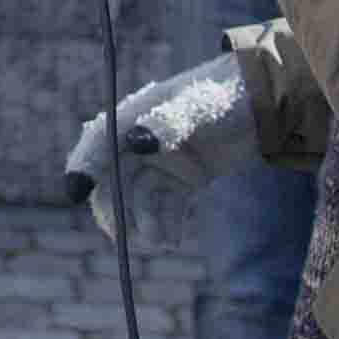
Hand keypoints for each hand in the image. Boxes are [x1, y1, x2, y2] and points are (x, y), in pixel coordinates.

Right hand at [63, 53, 257, 243]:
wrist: (263, 106)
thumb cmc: (226, 97)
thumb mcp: (198, 107)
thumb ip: (167, 123)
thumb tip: (134, 142)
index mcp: (135, 117)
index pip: (99, 142)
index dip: (83, 165)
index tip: (75, 192)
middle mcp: (140, 142)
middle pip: (112, 179)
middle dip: (115, 208)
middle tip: (124, 236)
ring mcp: (160, 163)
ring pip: (137, 199)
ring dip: (143, 222)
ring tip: (162, 241)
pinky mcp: (182, 180)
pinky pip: (164, 208)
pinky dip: (165, 224)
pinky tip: (174, 239)